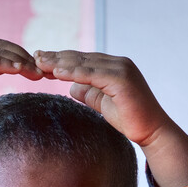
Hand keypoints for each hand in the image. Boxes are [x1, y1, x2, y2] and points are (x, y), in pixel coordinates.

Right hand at [0, 34, 40, 159]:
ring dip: (20, 61)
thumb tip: (11, 67)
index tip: (41, 68)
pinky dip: (3, 63)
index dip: (23, 56)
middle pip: (4, 47)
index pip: (3, 46)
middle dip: (27, 59)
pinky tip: (18, 70)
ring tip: (38, 72)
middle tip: (46, 71)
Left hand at [33, 50, 173, 146]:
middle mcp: (119, 63)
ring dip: (60, 62)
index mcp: (115, 66)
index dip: (61, 59)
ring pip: (84, 64)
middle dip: (57, 57)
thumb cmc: (131, 119)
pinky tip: (56, 72)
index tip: (41, 60)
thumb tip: (73, 87)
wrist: (152, 131)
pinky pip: (92, 74)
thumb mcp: (104, 103)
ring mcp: (121, 70)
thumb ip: (90, 92)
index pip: (83, 60)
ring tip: (40, 62)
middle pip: (81, 58)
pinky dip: (73, 72)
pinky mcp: (122, 80)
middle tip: (34, 56)